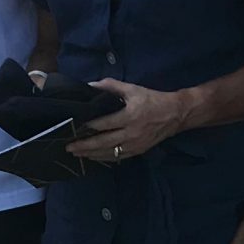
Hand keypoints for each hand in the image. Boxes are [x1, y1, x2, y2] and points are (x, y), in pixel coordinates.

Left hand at [72, 79, 189, 162]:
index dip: (87, 127)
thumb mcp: (132, 89)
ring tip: (77, 154)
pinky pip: (118, 157)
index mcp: (129, 116)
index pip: (103, 124)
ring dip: (91, 154)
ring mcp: (135, 145)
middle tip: (69, 147)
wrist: (175, 114)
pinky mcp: (138, 151)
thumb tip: (90, 85)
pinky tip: (94, 157)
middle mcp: (131, 133)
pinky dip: (104, 158)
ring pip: (109, 153)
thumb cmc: (152, 99)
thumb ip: (111, 86)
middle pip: (103, 142)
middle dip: (84, 146)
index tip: (73, 128)